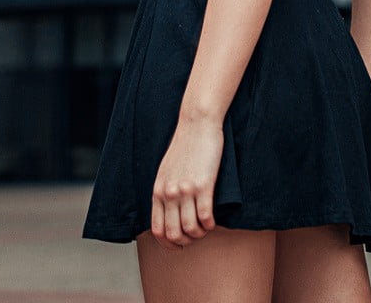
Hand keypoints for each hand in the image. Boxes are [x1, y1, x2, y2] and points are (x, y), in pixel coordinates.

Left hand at [150, 118, 222, 248]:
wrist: (196, 124)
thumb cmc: (184, 146)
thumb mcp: (166, 171)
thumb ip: (165, 192)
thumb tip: (170, 213)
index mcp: (158, 191)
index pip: (157, 230)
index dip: (168, 244)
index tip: (179, 244)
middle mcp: (169, 193)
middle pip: (173, 234)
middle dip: (185, 242)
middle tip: (195, 238)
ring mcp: (185, 190)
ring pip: (190, 229)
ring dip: (200, 235)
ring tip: (205, 228)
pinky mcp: (203, 185)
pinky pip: (205, 218)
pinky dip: (210, 225)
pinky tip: (213, 221)